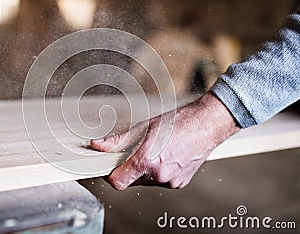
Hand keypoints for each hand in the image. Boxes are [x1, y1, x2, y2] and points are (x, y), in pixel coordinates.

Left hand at [90, 91, 239, 189]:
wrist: (206, 124)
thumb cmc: (178, 122)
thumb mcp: (143, 127)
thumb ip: (118, 140)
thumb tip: (99, 145)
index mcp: (146, 161)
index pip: (118, 182)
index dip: (111, 175)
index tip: (111, 167)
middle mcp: (158, 175)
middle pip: (132, 181)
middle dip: (130, 169)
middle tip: (137, 151)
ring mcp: (170, 181)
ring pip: (147, 181)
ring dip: (146, 171)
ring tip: (156, 151)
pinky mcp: (180, 183)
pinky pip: (161, 182)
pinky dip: (160, 172)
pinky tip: (167, 156)